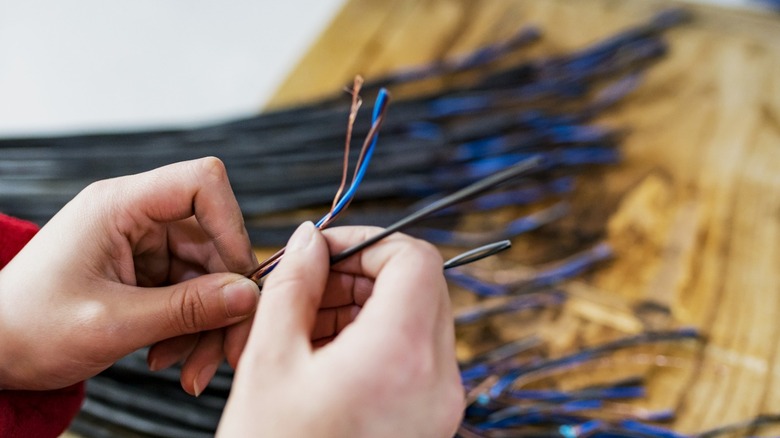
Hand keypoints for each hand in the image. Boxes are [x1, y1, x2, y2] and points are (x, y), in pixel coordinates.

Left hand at [0, 157, 259, 392]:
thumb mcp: (113, 324)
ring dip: (209, 325)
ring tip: (191, 370)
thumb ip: (186, 309)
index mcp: (119, 206)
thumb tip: (248, 296)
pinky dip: (191, 330)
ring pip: (208, 275)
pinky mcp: (146, 272)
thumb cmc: (30, 328)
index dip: (231, 227)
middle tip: (228, 353)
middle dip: (225, 300)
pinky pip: (191, 294)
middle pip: (214, 242)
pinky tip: (170, 358)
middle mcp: (137, 217)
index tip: (239, 282)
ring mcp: (143, 245)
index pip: (202, 184)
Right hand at [217, 223, 463, 436]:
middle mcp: (437, 380)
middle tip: (310, 286)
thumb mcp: (268, 361)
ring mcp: (441, 404)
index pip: (414, 258)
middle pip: (420, 285)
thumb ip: (293, 285)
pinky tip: (326, 354)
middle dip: (362, 274)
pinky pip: (415, 354)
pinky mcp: (431, 420)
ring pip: (418, 317)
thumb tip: (310, 239)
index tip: (326, 250)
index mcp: (400, 356)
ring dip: (366, 305)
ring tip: (308, 326)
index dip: (368, 242)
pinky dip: (376, 338)